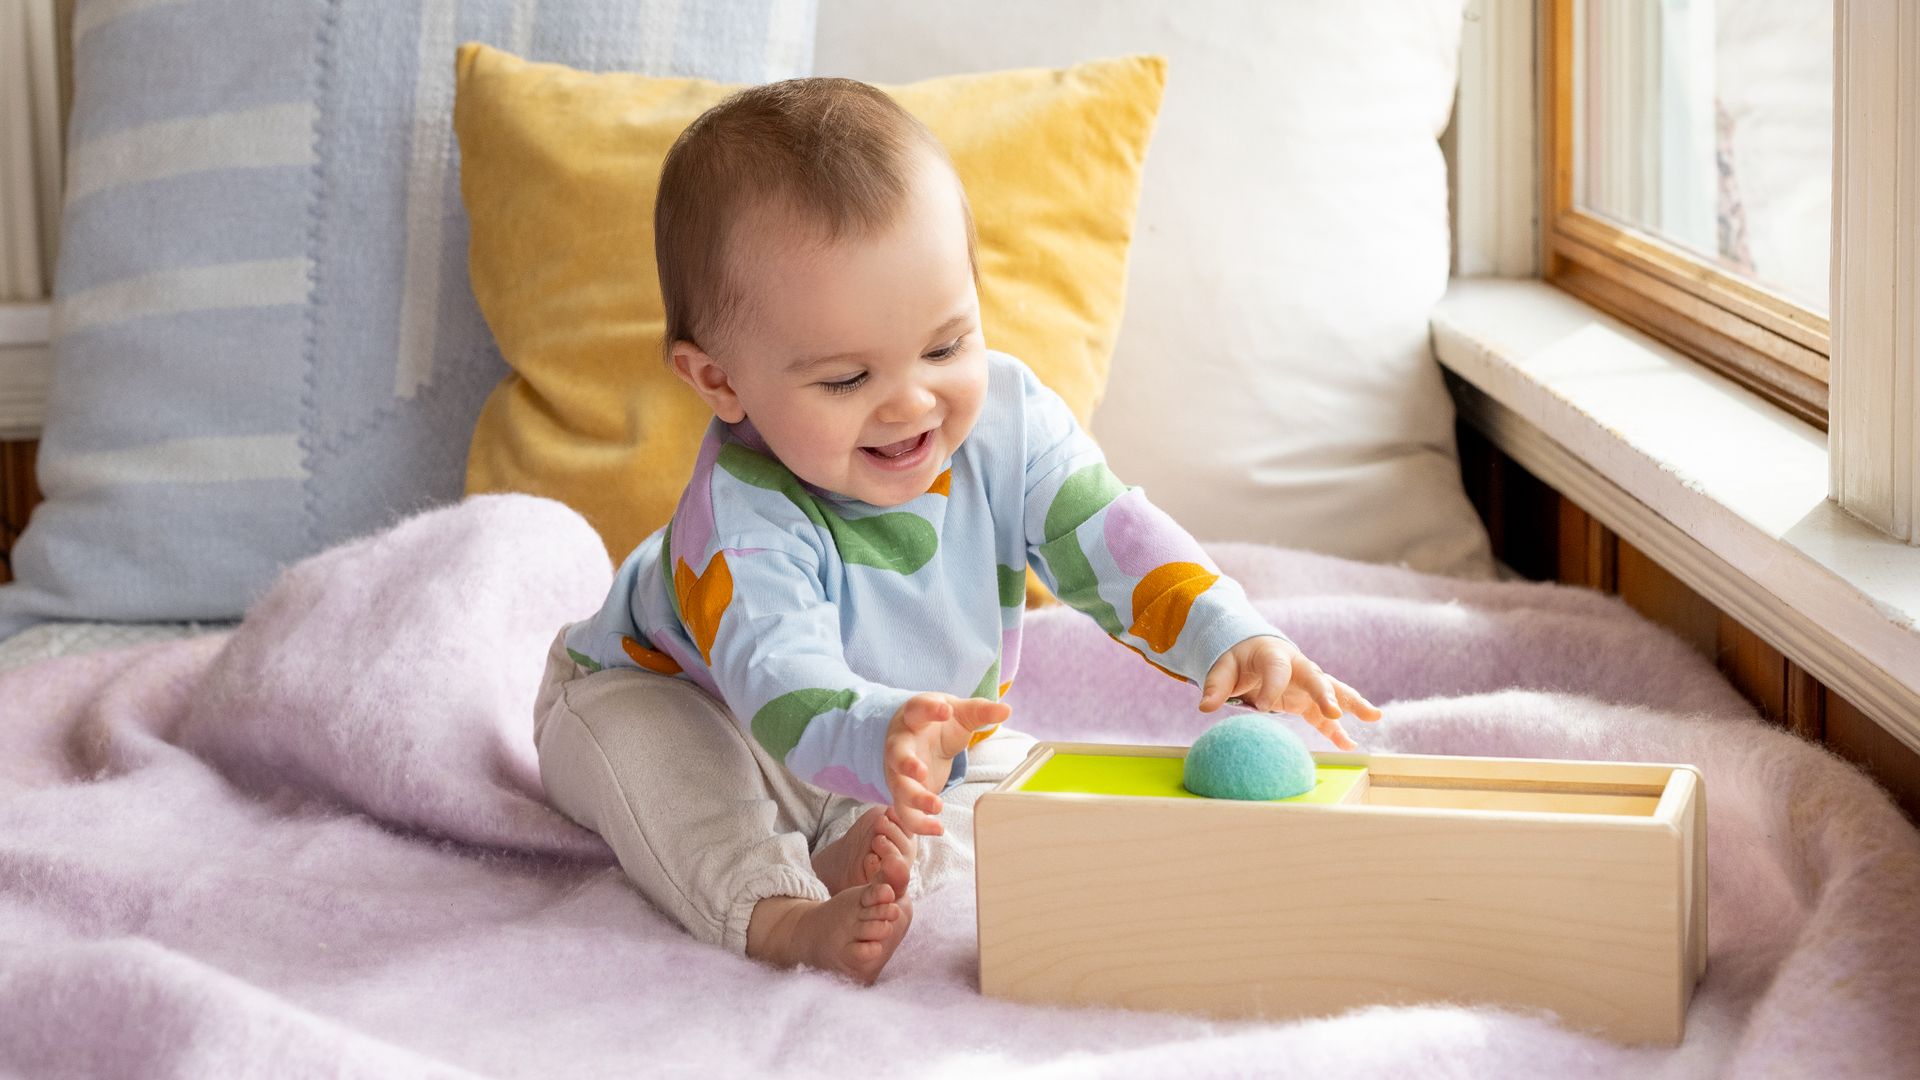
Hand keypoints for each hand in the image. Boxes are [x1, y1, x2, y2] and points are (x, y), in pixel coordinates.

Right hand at [883, 692, 1010, 836]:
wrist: (918, 735)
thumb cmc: (939, 723)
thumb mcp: (959, 713)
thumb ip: (981, 711)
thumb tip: (1006, 710)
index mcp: (915, 717)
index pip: (918, 709)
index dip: (929, 709)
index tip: (945, 711)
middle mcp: (901, 744)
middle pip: (897, 754)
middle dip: (907, 764)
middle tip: (921, 772)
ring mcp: (898, 771)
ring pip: (899, 787)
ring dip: (915, 799)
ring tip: (937, 807)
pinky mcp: (903, 793)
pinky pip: (905, 811)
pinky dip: (918, 823)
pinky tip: (937, 829)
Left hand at [1198, 635, 1381, 749]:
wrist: (1252, 652)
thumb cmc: (1237, 658)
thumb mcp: (1222, 666)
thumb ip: (1215, 685)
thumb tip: (1205, 706)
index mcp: (1274, 655)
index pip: (1277, 669)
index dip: (1272, 687)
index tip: (1264, 706)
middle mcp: (1297, 667)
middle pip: (1316, 678)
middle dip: (1326, 694)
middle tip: (1336, 711)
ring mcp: (1306, 684)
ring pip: (1333, 692)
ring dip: (1352, 705)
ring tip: (1374, 717)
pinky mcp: (1308, 701)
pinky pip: (1325, 715)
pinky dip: (1338, 730)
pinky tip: (1350, 745)